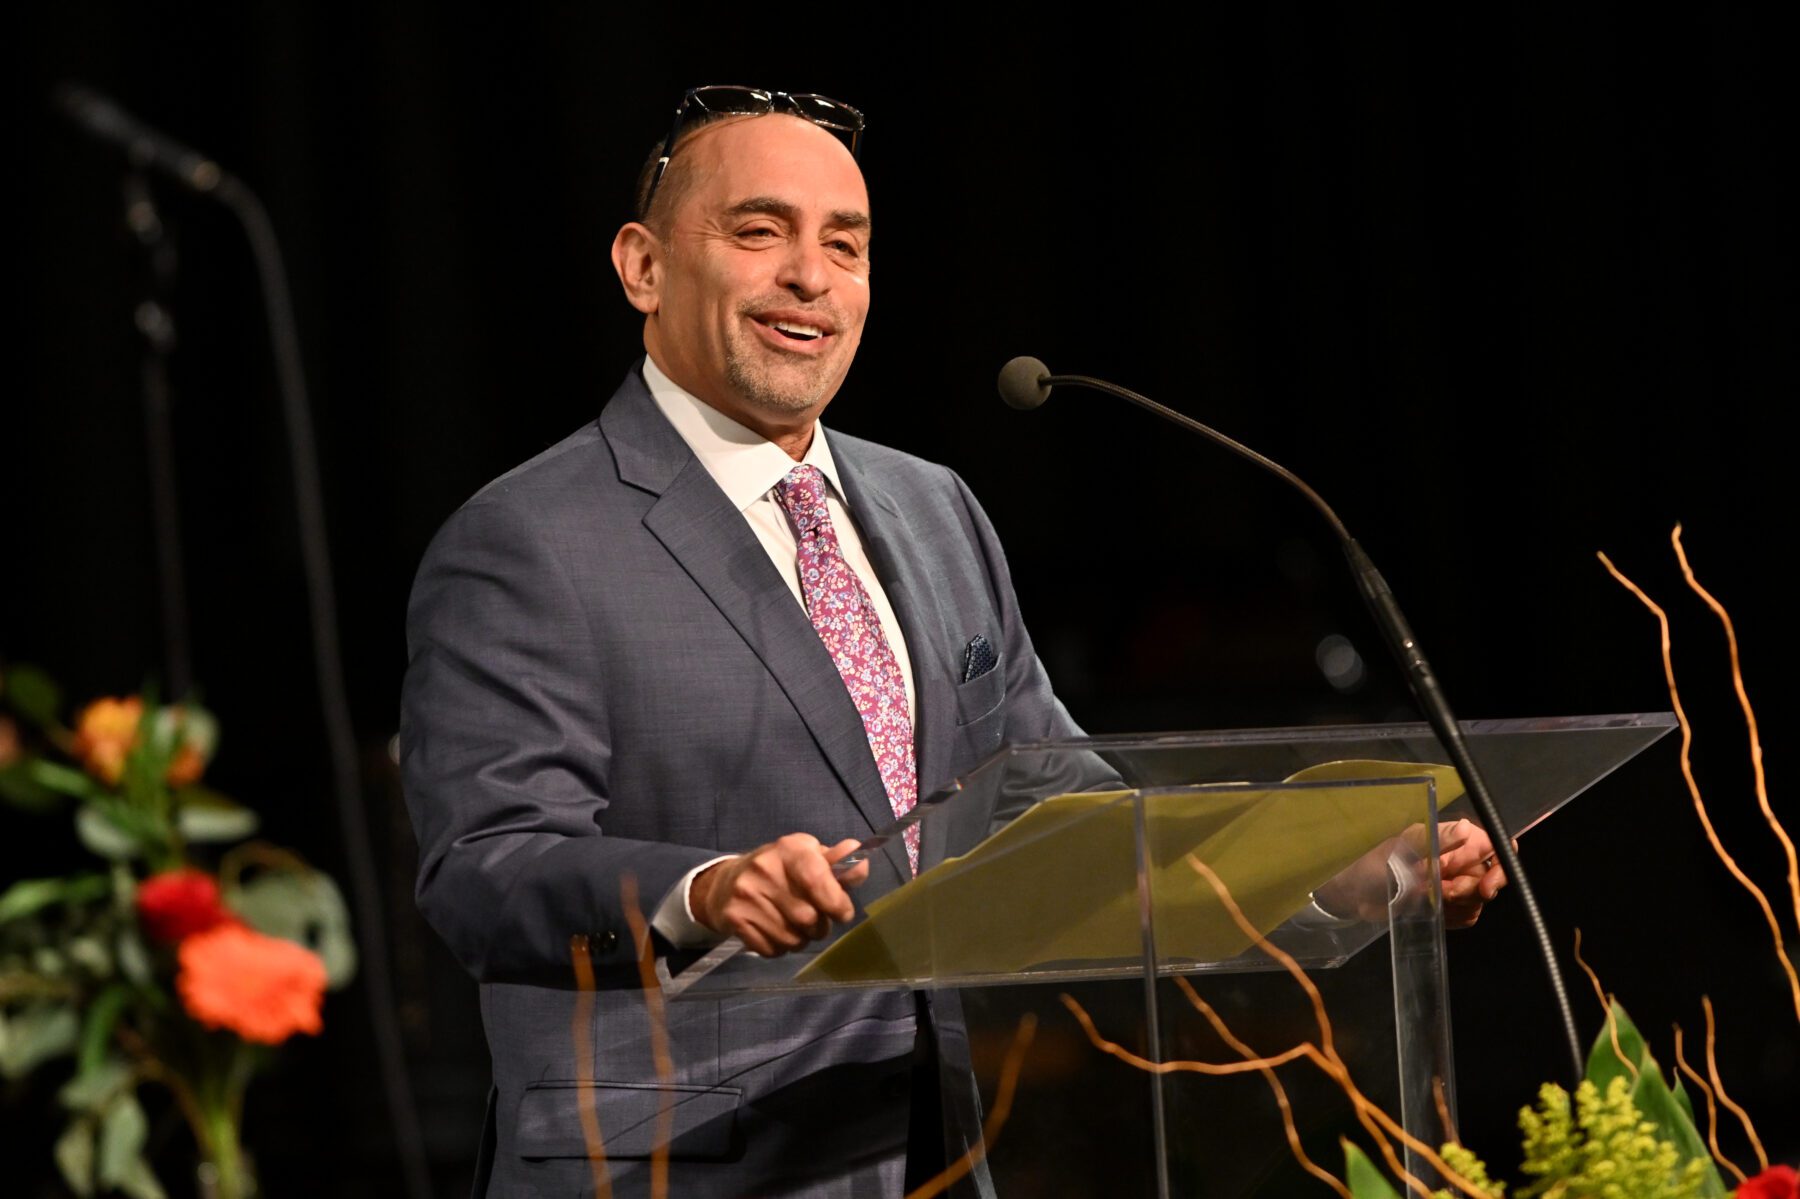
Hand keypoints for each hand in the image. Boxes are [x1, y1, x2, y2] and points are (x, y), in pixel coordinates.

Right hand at [688, 834, 869, 956]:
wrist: (726, 883)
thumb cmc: (780, 871)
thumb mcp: (808, 858)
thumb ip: (837, 863)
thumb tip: (860, 858)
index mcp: (789, 849)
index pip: (818, 880)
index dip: (837, 903)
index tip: (842, 913)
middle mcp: (765, 869)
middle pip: (808, 918)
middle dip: (820, 927)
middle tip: (816, 922)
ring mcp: (746, 895)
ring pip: (791, 939)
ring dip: (801, 940)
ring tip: (796, 927)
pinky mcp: (734, 918)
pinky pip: (771, 950)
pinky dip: (780, 948)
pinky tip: (775, 932)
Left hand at [1311, 819, 1509, 926]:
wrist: (1353, 894)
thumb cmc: (1373, 863)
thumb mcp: (1402, 849)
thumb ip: (1436, 840)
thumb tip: (1468, 828)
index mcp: (1451, 840)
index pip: (1494, 845)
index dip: (1499, 866)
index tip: (1485, 888)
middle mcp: (1458, 860)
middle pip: (1491, 878)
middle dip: (1471, 892)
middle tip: (1444, 893)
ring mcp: (1453, 883)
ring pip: (1479, 901)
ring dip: (1459, 906)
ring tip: (1430, 900)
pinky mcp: (1446, 906)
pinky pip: (1467, 916)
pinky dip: (1453, 918)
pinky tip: (1432, 912)